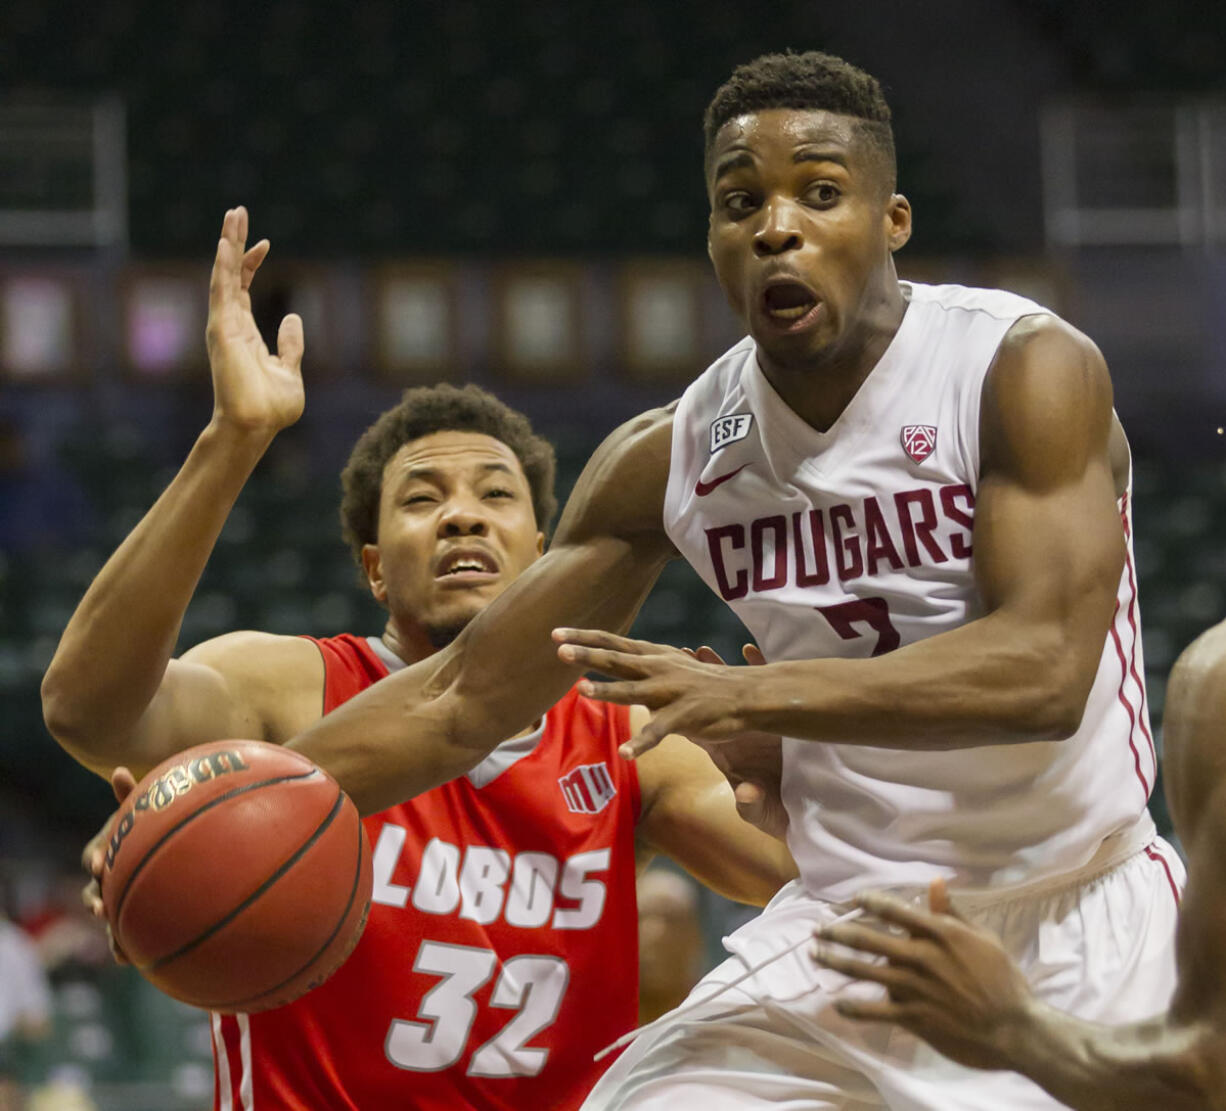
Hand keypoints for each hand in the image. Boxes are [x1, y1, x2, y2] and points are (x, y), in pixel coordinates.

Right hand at [81, 767, 136, 964]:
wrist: (166, 840)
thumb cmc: (151, 823)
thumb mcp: (144, 809)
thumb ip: (132, 795)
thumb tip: (117, 770)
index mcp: (108, 850)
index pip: (95, 856)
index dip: (96, 860)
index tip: (101, 864)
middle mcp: (109, 878)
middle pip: (95, 893)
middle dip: (97, 901)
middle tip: (102, 909)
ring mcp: (120, 897)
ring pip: (111, 919)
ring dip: (111, 933)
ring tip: (119, 948)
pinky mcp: (134, 916)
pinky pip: (127, 936)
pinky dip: (127, 948)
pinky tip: (137, 959)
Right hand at [205, 206, 304, 436]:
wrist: (257, 426)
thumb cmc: (272, 409)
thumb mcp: (290, 371)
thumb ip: (290, 345)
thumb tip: (292, 318)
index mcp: (245, 334)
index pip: (244, 289)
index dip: (251, 264)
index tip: (264, 242)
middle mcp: (231, 325)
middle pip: (230, 274)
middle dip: (234, 242)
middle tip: (237, 212)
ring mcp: (224, 326)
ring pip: (223, 275)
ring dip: (228, 244)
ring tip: (233, 215)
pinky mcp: (222, 329)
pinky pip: (222, 290)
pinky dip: (224, 265)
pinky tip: (228, 242)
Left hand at [553, 628, 759, 757]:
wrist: (745, 694)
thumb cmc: (704, 682)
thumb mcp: (670, 664)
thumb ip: (641, 663)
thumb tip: (613, 661)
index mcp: (653, 656)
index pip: (612, 643)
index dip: (584, 637)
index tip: (556, 632)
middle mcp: (658, 669)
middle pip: (616, 660)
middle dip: (587, 655)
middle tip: (559, 650)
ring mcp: (670, 693)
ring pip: (633, 690)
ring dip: (606, 690)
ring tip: (580, 689)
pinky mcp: (684, 717)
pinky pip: (658, 732)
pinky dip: (641, 743)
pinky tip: (625, 753)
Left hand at [686, 645, 787, 839]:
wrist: (797, 811)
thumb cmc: (771, 812)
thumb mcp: (759, 809)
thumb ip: (750, 801)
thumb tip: (746, 793)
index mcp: (720, 751)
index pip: (688, 727)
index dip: (671, 709)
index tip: (656, 691)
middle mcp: (729, 733)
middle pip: (702, 703)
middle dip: (690, 680)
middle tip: (675, 657)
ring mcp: (750, 724)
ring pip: (728, 692)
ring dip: (718, 670)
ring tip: (704, 649)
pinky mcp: (771, 719)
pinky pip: (759, 686)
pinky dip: (756, 668)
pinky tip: (750, 649)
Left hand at [811, 880, 1036, 1070]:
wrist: (1016, 1029)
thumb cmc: (1004, 980)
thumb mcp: (983, 938)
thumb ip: (953, 912)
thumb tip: (935, 882)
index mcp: (939, 933)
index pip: (894, 910)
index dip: (869, 902)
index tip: (853, 899)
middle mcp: (921, 956)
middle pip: (869, 939)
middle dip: (838, 932)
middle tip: (817, 928)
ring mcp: (915, 987)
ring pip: (865, 971)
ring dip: (836, 962)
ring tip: (815, 956)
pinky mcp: (915, 1017)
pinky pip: (876, 1011)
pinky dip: (854, 1008)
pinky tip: (838, 1004)